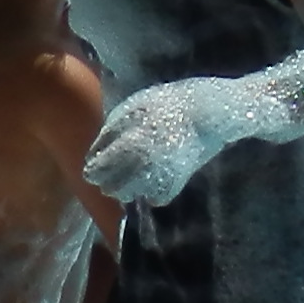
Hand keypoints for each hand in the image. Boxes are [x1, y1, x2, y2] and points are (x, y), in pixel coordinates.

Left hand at [85, 77, 243, 206]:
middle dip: (109, 179)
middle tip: (118, 167)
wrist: (210, 112)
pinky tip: (156, 175)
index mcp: (127, 145)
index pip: (95, 171)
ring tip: (137, 171)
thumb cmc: (167, 104)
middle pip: (109, 189)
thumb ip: (109, 132)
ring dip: (127, 187)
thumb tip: (94, 156)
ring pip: (128, 197)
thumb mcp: (132, 107)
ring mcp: (158, 177)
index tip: (99, 163)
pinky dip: (151, 191)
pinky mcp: (175, 185)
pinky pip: (153, 198)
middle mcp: (140, 166)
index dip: (95, 167)